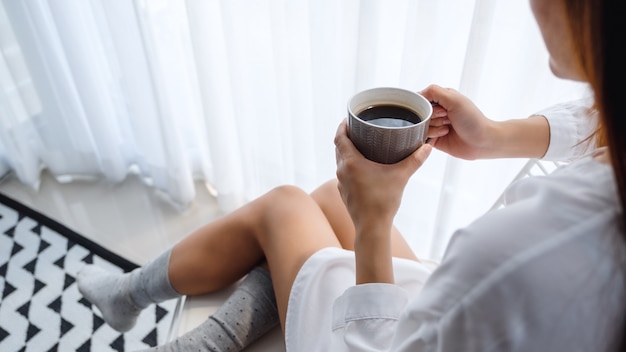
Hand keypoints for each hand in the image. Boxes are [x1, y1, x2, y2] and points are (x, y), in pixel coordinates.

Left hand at [334, 119, 431, 283]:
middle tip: (358, 128)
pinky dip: (350, 165)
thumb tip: (427, 146)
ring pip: (341, 161)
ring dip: (347, 151)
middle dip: (346, 136)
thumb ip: (414, 160)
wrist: (372, 227)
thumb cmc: (383, 202)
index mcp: (351, 162)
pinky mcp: (344, 192)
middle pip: (339, 147)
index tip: (348, 118)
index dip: (342, 126)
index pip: (339, 137)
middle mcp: (342, 170)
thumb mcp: (400, 177)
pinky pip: (344, 173)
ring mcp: (341, 182)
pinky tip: (363, 166)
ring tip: (361, 144)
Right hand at [421, 84, 549, 158]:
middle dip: (433, 115)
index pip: (421, 98)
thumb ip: (434, 91)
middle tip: (447, 117)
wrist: (482, 141)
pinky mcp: (434, 139)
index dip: (427, 103)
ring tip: (448, 127)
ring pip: (420, 125)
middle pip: (420, 112)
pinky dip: (433, 134)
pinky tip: (445, 134)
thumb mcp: (454, 99)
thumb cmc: (472, 119)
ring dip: (435, 125)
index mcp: (442, 99)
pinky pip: (422, 136)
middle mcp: (437, 112)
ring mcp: (435, 126)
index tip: (441, 107)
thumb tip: (417, 94)